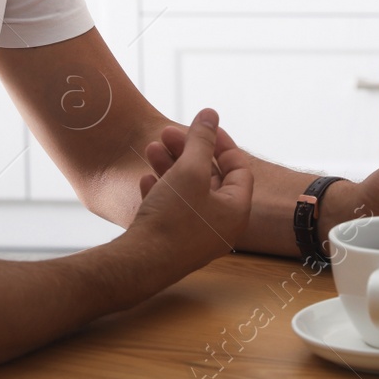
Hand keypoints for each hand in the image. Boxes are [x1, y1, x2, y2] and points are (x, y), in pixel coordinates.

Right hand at [130, 108, 253, 273]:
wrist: (140, 264)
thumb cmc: (172, 219)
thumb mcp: (189, 170)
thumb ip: (201, 140)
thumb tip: (210, 114)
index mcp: (236, 210)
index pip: (238, 167)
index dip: (220, 142)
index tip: (201, 126)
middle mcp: (221, 225)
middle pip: (209, 177)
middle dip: (187, 152)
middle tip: (166, 133)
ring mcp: (197, 236)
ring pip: (187, 192)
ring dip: (170, 167)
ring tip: (149, 149)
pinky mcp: (173, 243)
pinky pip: (172, 210)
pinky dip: (161, 191)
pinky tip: (144, 180)